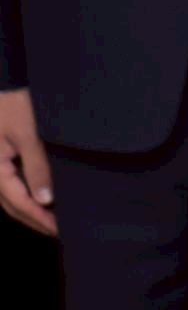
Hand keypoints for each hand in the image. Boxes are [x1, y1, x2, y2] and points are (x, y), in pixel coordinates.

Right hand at [0, 89, 54, 236]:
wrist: (2, 79)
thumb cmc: (12, 104)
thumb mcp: (27, 134)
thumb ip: (36, 167)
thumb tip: (45, 200)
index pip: (19, 203)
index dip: (39, 218)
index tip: (60, 230)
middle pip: (11, 204)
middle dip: (34, 219)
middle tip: (58, 231)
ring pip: (9, 196)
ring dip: (29, 209)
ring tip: (52, 218)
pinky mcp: (0, 156)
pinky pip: (10, 182)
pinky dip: (25, 194)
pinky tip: (42, 195)